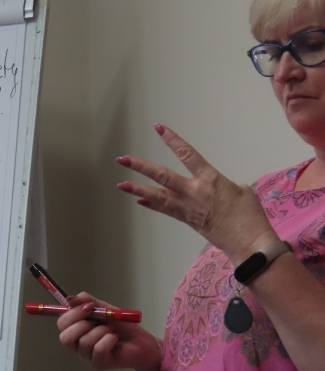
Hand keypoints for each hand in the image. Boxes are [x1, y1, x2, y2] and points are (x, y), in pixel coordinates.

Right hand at [58, 292, 161, 370]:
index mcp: (76, 330)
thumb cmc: (121, 326)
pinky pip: (98, 349)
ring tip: (111, 331)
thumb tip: (70, 299)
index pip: (62, 324)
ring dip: (100, 331)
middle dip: (82, 325)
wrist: (140, 340)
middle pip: (65, 337)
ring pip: (83, 342)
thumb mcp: (104, 308)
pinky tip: (114, 339)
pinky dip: (108, 340)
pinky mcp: (98, 364)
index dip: (72, 314)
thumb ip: (87, 301)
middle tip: (98, 321)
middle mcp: (77, 345)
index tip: (89, 307)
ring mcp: (87, 356)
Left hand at [115, 124, 277, 262]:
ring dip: (138, 189)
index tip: (159, 128)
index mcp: (210, 179)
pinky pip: (165, 210)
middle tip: (122, 159)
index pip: (187, 154)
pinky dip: (152, 204)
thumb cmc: (249, 215)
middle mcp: (194, 191)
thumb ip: (221, 184)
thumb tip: (213, 188)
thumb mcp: (241, 190)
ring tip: (121, 184)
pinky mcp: (186, 219)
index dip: (172, 140)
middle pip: (162, 175)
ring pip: (157, 195)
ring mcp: (187, 207)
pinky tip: (139, 200)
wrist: (249, 242)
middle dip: (141, 166)